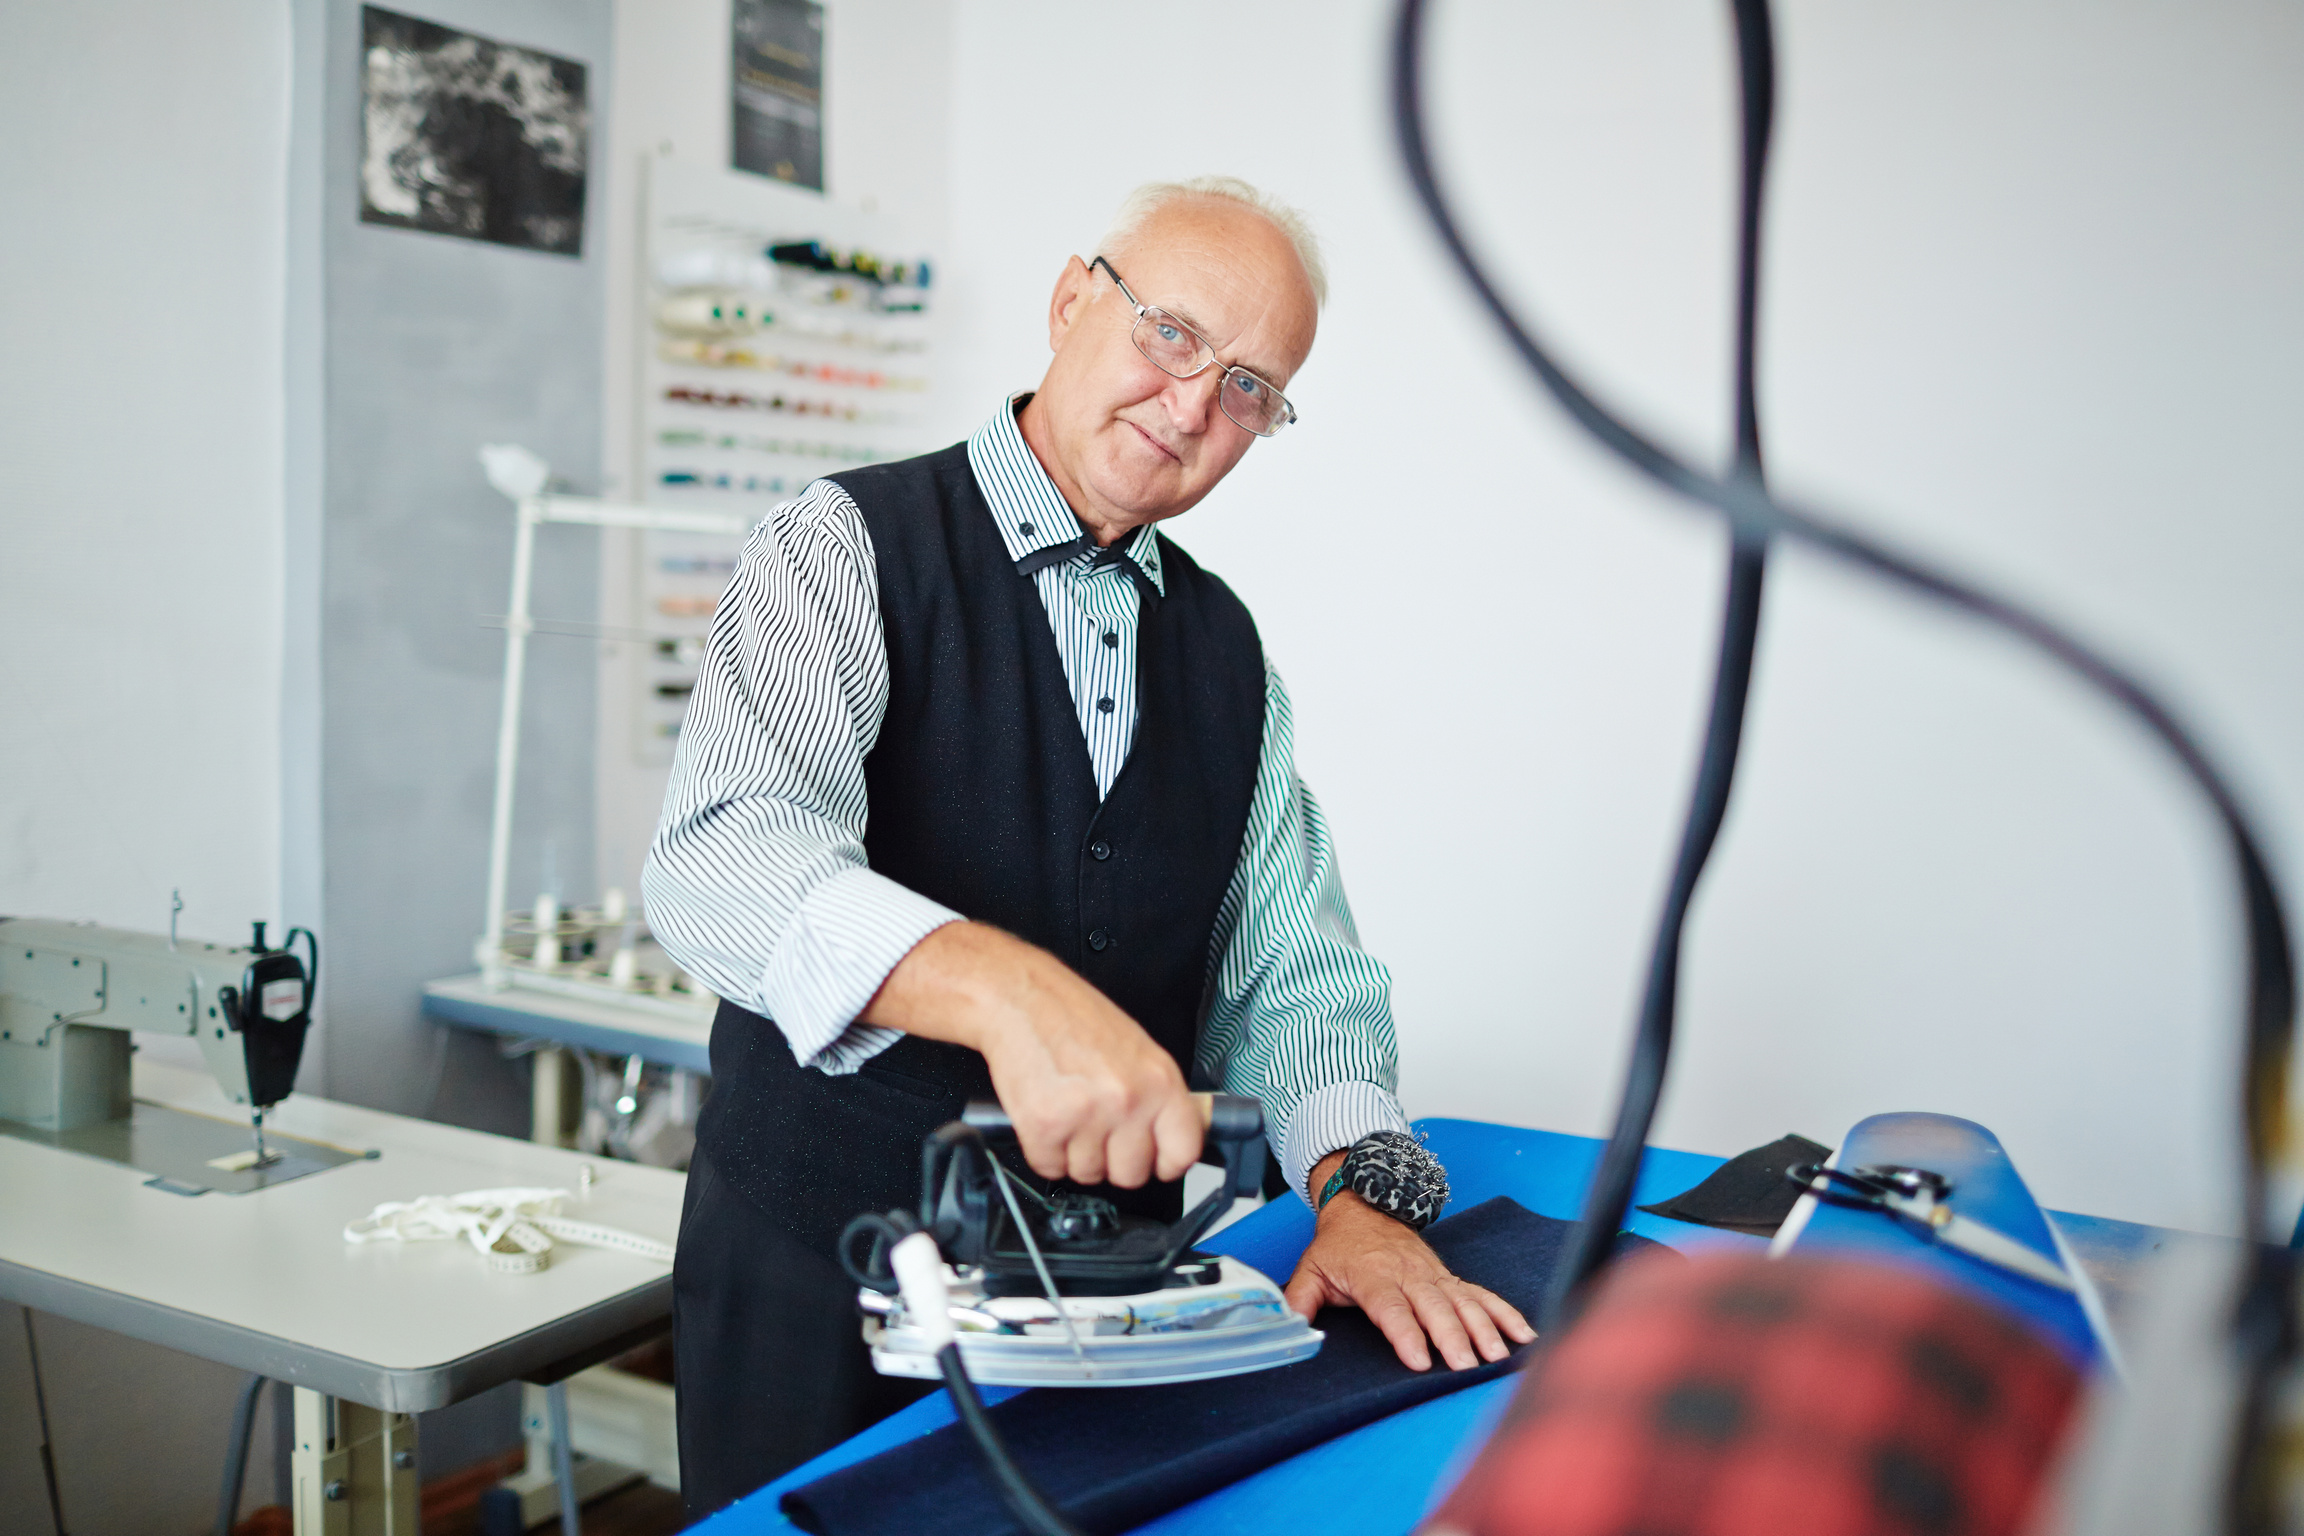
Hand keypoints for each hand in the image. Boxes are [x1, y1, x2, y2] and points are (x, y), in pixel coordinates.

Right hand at [861, 922, 1202, 1187]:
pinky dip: (1045, 1150)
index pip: (1184, 1151)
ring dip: (1076, 1153)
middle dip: (1113, 1159)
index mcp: (1159, 1080)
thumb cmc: (1075, 1019)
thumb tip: (1174, 1135)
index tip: (1155, 1158)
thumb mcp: (1138, 1049)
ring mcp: (1086, 1116)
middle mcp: (1127, 1100)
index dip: (1167, 1161)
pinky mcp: (1044, 1127)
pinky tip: (1048, 1116)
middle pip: (1132, 1175)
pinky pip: (1050, 1167)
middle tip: (1100, 1128)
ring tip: (1070, 1112)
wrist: (1022, 999)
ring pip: (1088, 1175)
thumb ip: (1160, 1096)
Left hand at [1283, 1151, 1536, 1371]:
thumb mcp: (1310, 1269)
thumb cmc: (1338, 1245)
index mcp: (1372, 1274)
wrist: (1364, 1205)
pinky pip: (1481, 1294)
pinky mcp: (1449, 1277)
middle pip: (1433, 1306)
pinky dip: (1504, 1313)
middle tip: (1465, 1366)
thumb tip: (1288, 1329)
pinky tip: (1524, 1334)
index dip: (1405, 1333)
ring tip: (1498, 1356)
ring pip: (1462, 1301)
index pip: (1391, 1307)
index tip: (1420, 1360)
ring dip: (1483, 1328)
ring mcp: (1433, 1275)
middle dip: (1451, 1336)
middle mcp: (1408, 1274)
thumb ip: (1299, 1301)